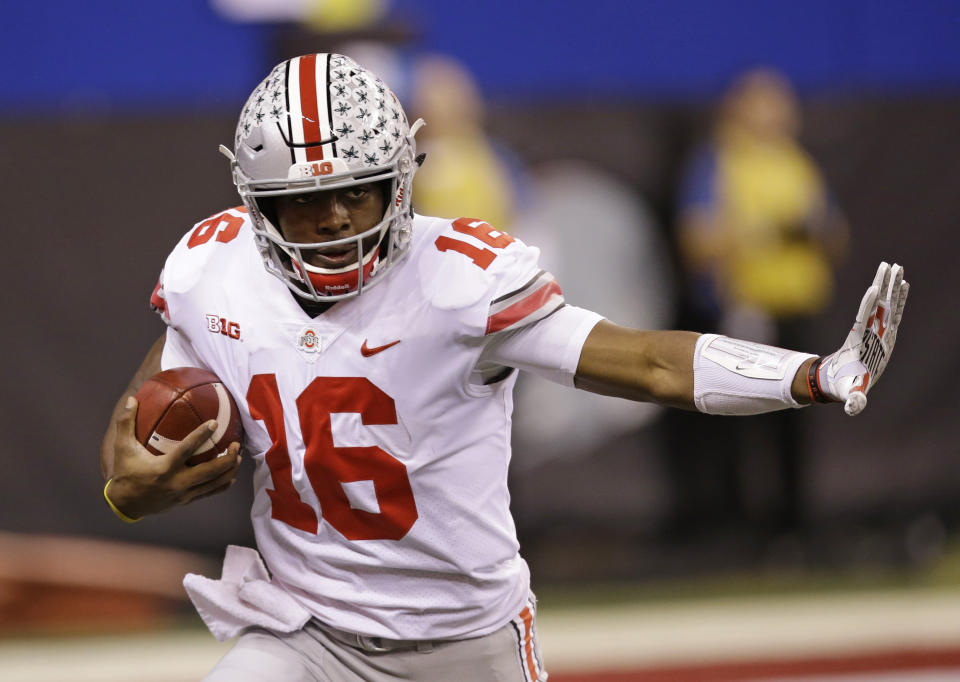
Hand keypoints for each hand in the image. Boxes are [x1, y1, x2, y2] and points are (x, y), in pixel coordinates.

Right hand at [106, 397, 242, 518]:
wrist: (125, 504)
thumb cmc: (125, 472)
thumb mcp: (123, 448)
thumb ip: (126, 423)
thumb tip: (132, 399)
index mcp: (164, 468)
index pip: (187, 449)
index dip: (201, 436)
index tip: (215, 422)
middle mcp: (177, 482)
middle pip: (210, 471)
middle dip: (227, 459)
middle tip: (236, 444)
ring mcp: (184, 494)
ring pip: (215, 484)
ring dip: (230, 471)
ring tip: (238, 456)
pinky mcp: (187, 501)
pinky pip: (210, 492)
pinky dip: (223, 483)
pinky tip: (231, 474)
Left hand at [817, 262, 908, 414]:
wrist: (836, 382)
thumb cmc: (843, 386)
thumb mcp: (850, 394)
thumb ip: (854, 401)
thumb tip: (853, 408)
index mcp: (860, 343)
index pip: (864, 318)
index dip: (868, 304)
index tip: (873, 287)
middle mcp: (869, 333)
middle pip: (877, 304)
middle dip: (883, 285)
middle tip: (888, 265)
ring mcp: (877, 331)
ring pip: (885, 303)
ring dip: (890, 285)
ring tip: (895, 266)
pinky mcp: (883, 333)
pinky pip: (893, 312)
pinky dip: (898, 298)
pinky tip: (903, 283)